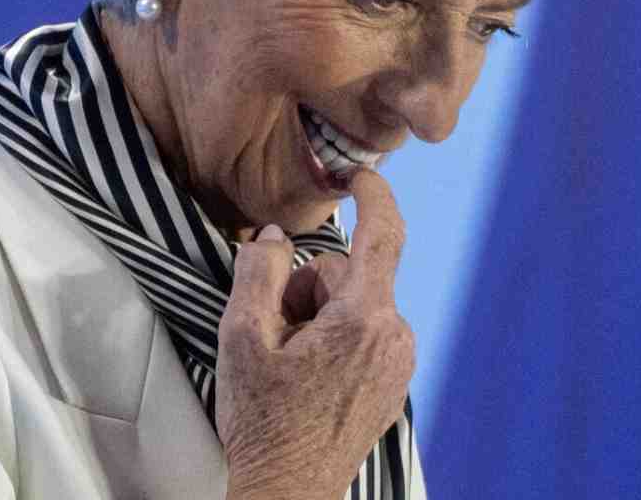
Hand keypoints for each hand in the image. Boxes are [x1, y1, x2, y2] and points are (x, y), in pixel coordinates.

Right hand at [216, 171, 415, 499]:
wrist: (288, 494)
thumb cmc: (264, 425)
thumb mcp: (242, 339)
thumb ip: (258, 273)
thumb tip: (275, 236)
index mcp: (363, 319)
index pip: (382, 234)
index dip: (373, 193)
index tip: (357, 173)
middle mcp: (394, 337)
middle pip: (348, 276)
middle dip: (307, 289)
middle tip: (273, 334)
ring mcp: (398, 363)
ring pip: (355, 306)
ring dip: (319, 318)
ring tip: (288, 364)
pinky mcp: (393, 383)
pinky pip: (364, 336)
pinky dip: (334, 341)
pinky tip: (307, 380)